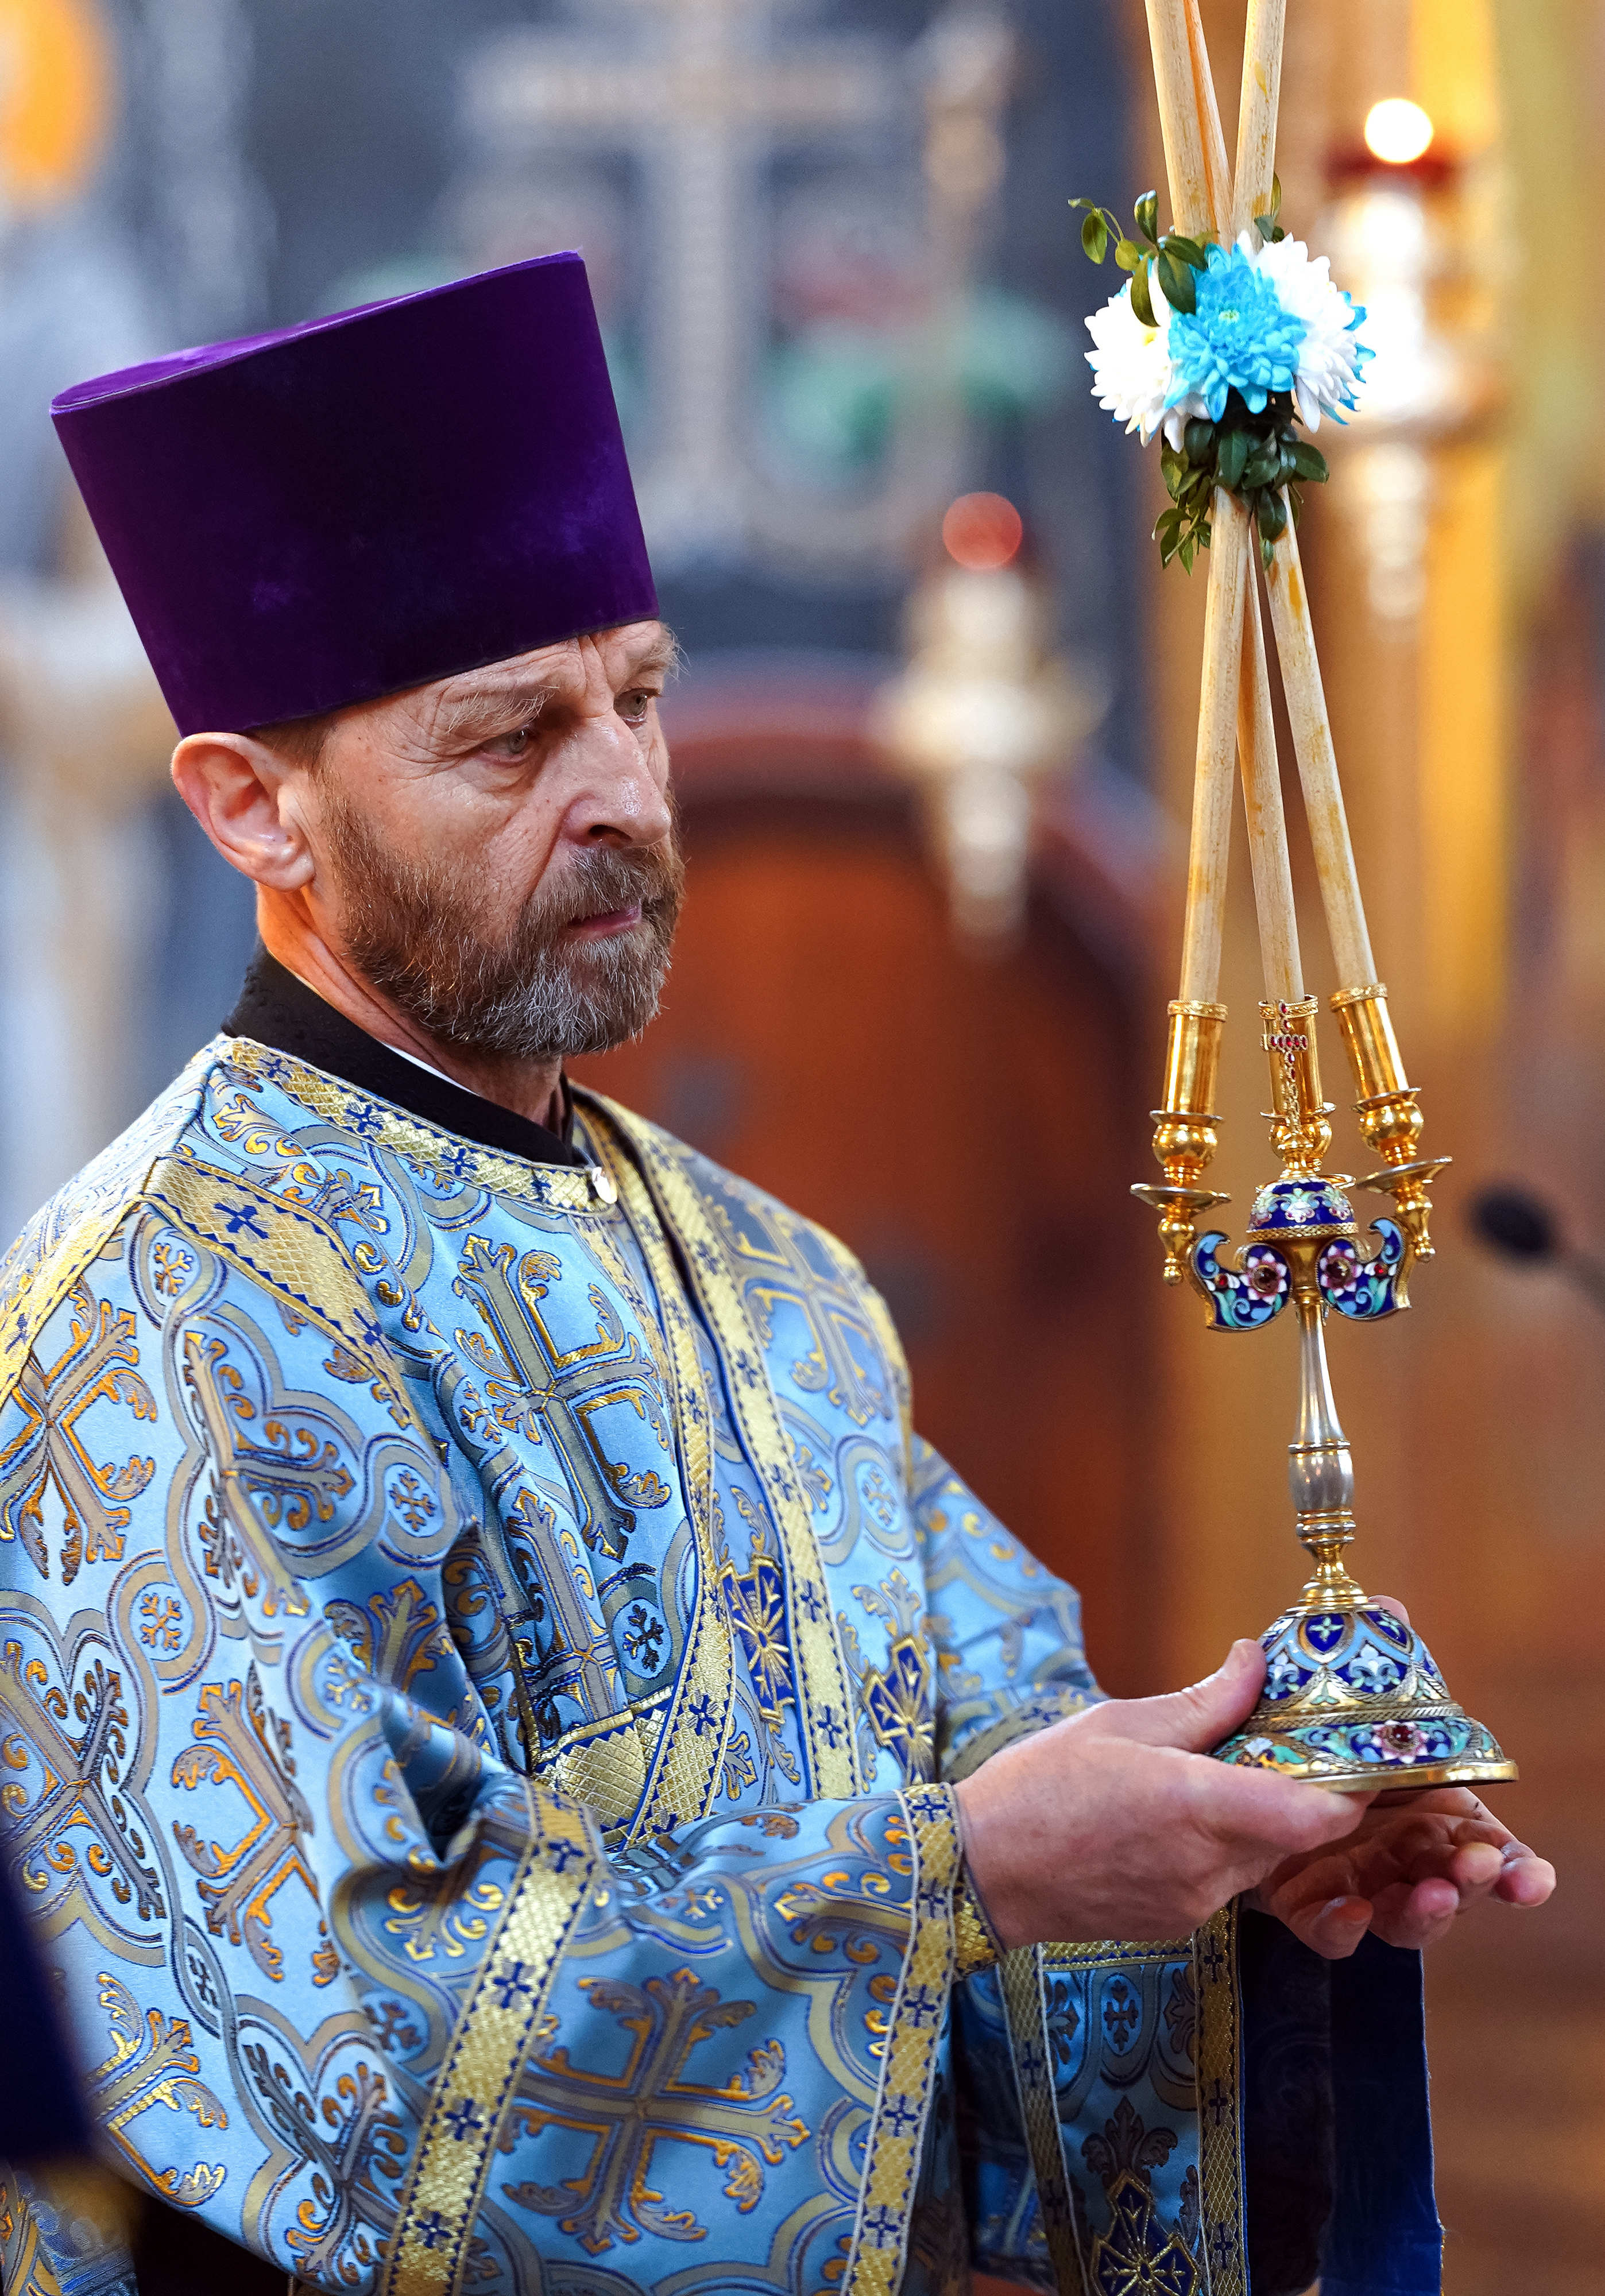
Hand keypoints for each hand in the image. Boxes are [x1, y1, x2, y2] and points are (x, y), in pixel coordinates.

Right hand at [955, 1637, 1374, 1950]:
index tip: (1359, 1752)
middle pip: (1297, 1836)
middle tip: (1292, 1745)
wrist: (980, 1871)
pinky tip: (1178, 1817)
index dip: (1352, 1787)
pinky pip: (1224, 1881)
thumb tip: (1254, 1662)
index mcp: (1198, 1808)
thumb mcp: (1121, 1723)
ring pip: (1262, 1858)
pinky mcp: (1177, 1922)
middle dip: (1303, 1792)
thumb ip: (1203, 1702)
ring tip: (1221, 1774)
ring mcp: (1194, 1903)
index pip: (1317, 1815)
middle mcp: (1208, 1867)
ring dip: (1258, 1818)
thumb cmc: (1040, 1787)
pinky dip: (1221, 1847)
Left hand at [1244, 1594, 1555, 1957]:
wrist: (1169, 1775)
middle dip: (1472, 1880)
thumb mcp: (1294, 1690)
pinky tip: (1349, 1911)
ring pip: (1398, 1909)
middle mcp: (1382, 1841)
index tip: (1532, 1879)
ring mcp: (1342, 1873)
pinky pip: (1324, 1924)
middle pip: (1446, 1876)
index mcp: (1404, 1795)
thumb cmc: (1257, 1723)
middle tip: (1478, 1869)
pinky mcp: (1292, 1896)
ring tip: (1429, 1895)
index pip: (1469, 1835)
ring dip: (1422, 1910)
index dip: (1508, 1860)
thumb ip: (1349, 1655)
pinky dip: (1342, 1925)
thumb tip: (1388, 1606)